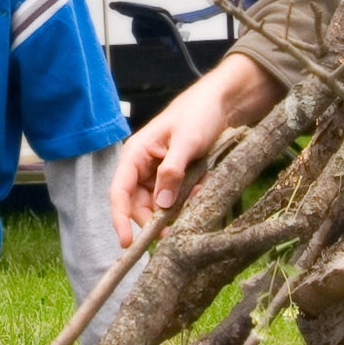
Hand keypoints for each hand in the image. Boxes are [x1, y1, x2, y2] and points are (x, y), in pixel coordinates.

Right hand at [110, 53, 282, 244]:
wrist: (224, 102)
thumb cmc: (199, 113)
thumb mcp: (186, 143)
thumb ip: (171, 172)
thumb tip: (161, 206)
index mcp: (136, 154)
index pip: (119, 192)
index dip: (120, 219)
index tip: (126, 242)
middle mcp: (143, 166)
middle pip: (139, 205)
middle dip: (157, 218)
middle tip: (176, 230)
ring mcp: (160, 172)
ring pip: (160, 205)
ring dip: (177, 207)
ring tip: (198, 191)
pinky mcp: (177, 177)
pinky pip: (177, 198)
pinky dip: (189, 198)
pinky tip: (203, 185)